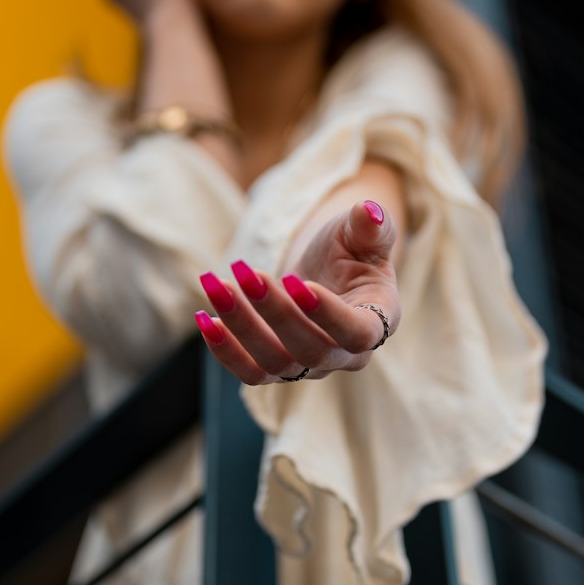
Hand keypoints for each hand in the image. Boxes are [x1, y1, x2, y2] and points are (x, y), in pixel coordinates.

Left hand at [194, 200, 399, 384]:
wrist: (326, 272)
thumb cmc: (350, 251)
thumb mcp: (362, 234)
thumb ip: (370, 225)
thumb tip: (370, 211)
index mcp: (378, 321)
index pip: (359, 333)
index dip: (329, 315)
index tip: (297, 282)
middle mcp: (345, 355)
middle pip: (310, 351)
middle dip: (274, 312)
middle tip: (246, 272)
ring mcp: (308, 368)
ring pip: (275, 363)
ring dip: (242, 326)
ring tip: (215, 285)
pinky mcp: (276, 369)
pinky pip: (250, 372)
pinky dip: (225, 350)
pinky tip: (205, 317)